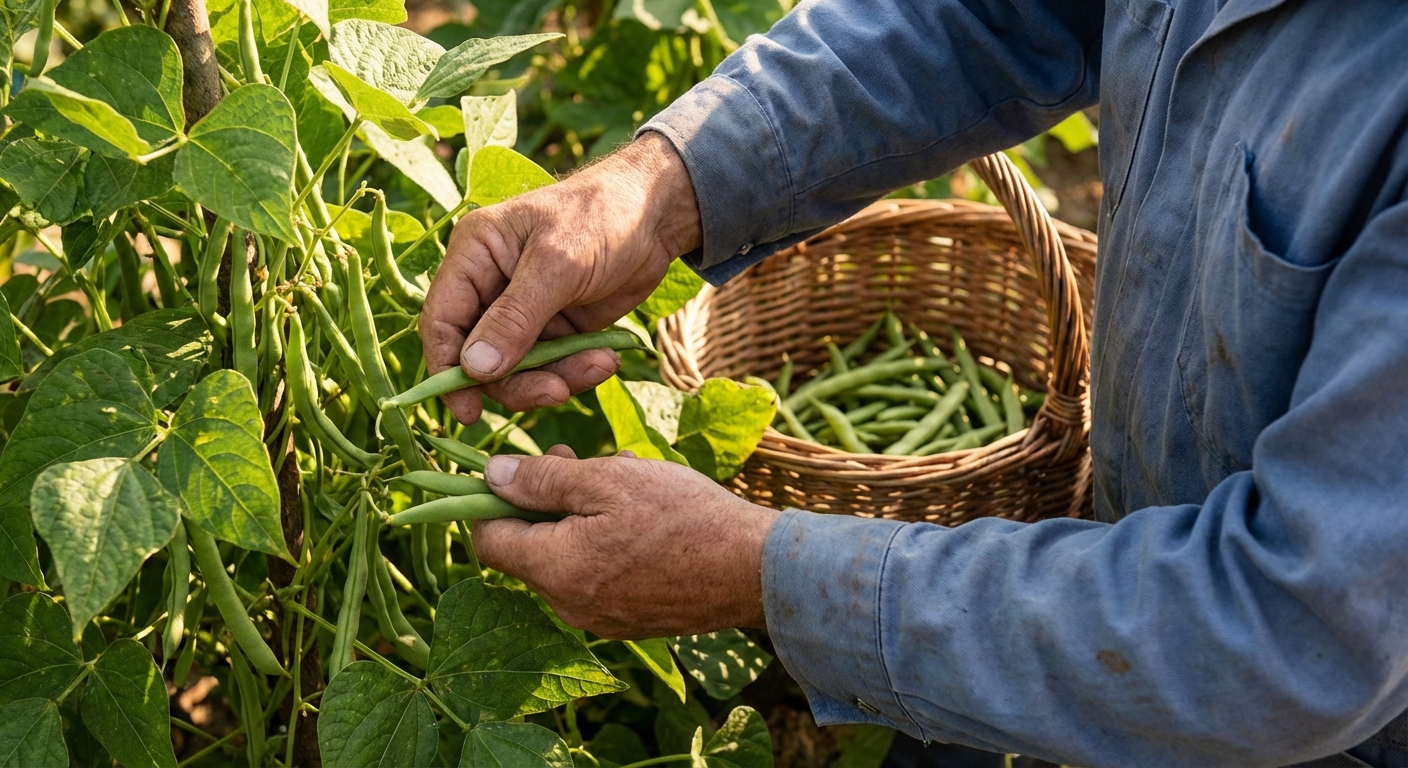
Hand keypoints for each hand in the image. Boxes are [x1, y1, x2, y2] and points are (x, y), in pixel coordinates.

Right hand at [420, 133, 702, 423]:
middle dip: (517, 381)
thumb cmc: (601, 217)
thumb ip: (515, 318)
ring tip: (600, 364)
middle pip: (480, 357)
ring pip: (518, 370)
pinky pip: (553, 367)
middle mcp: (490, 286)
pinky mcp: (556, 328)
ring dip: (555, 378)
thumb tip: (474, 369)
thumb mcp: (557, 264)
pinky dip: (576, 371)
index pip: (442, 321)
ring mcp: (523, 312)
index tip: (467, 412)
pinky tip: (606, 358)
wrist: (658, 214)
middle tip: (557, 392)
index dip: (447, 370)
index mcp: (475, 256)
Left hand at [474, 445, 777, 638]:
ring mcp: (599, 619)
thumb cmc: (682, 517)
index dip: (490, 500)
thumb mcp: (609, 479)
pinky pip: (596, 577)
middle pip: (528, 549)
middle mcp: (568, 606)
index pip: (488, 540)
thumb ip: (543, 480)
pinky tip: (642, 515)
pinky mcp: (628, 621)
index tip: (515, 469)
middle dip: (543, 502)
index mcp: (555, 570)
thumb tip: (490, 476)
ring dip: (579, 518)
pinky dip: (604, 543)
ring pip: (565, 559)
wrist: (753, 570)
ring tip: (622, 480)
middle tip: (575, 460)